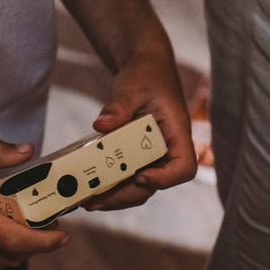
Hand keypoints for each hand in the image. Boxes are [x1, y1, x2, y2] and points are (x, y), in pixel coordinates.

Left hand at [81, 49, 199, 211]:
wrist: (144, 67)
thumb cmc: (146, 73)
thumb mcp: (133, 85)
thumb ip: (118, 105)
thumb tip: (101, 125)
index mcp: (177, 133)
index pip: (184, 167)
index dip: (165, 178)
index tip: (140, 176)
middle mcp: (167, 149)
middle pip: (154, 184)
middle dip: (125, 196)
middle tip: (95, 201)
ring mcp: (151, 155)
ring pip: (138, 185)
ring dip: (114, 196)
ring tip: (86, 200)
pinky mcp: (136, 155)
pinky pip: (126, 175)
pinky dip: (109, 183)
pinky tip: (87, 186)